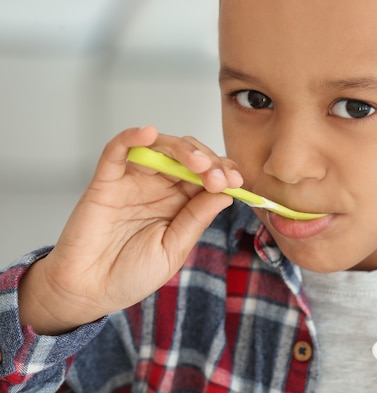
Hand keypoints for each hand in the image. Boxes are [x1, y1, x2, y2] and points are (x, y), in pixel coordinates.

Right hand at [18, 126, 242, 334]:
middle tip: (218, 177)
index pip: (208, 176)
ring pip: (161, 147)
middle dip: (209, 161)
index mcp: (181, 203)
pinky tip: (149, 133)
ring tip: (198, 163)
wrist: (90, 291)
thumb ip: (196, 220)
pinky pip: (118, 150)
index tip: (237, 182)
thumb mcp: (173, 250)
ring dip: (183, 149)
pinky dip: (132, 137)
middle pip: (189, 156)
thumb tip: (226, 193)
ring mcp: (134, 180)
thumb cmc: (131, 274)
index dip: (224, 173)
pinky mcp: (106, 180)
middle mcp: (160, 186)